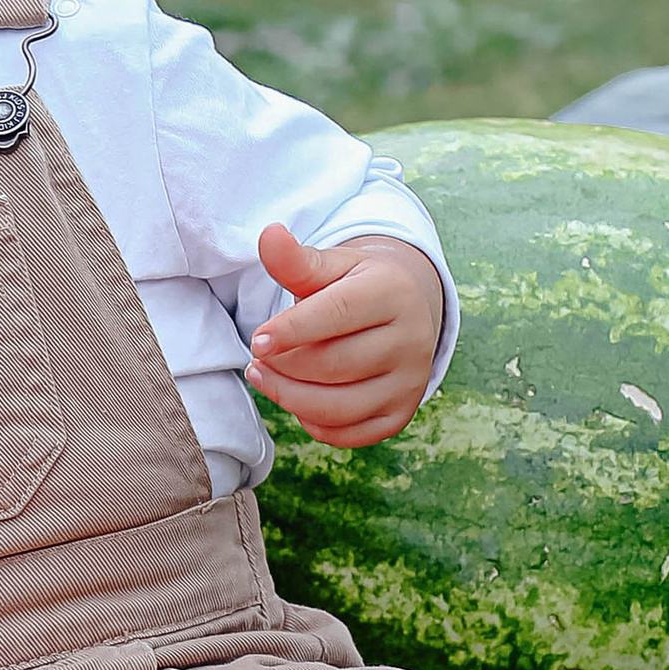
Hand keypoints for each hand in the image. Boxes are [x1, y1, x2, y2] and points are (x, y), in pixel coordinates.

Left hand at [246, 229, 445, 447]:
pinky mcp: (402, 413)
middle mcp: (412, 339)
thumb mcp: (330, 265)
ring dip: (291, 398)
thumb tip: (269, 235)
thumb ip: (296, 259)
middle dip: (284, 367)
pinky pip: (353, 434)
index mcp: (392, 292)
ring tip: (264, 377)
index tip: (257, 341)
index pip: (337, 315)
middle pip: (335, 365)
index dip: (292, 331)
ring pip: (341, 406)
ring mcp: (411, 381)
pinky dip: (316, 424)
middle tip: (256, 359)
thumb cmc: (355, 285)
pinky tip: (297, 400)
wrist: (405, 309)